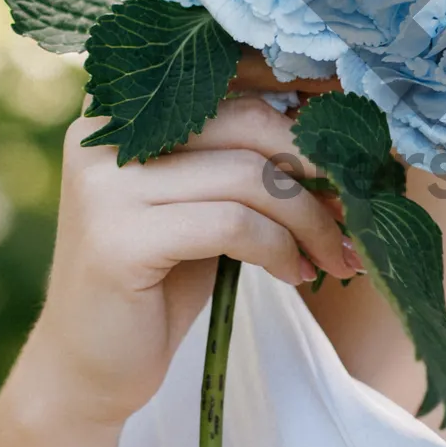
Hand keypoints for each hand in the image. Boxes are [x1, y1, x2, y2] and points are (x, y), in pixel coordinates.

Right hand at [26, 91, 361, 428]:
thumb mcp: (205, 204)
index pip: (229, 79)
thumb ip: (247, 161)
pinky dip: (280, 249)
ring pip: (248, 175)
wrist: (90, 367)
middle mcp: (105, 133)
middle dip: (316, 167)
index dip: (297, 100)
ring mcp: (106, 184)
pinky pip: (232, 224)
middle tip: (355, 210)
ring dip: (308, 219)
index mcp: (123, 109)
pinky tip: (295, 274)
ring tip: (333, 255)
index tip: (351, 136)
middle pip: (247, 122)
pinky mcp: (118, 238)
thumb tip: (340, 141)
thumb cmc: (159, 280)